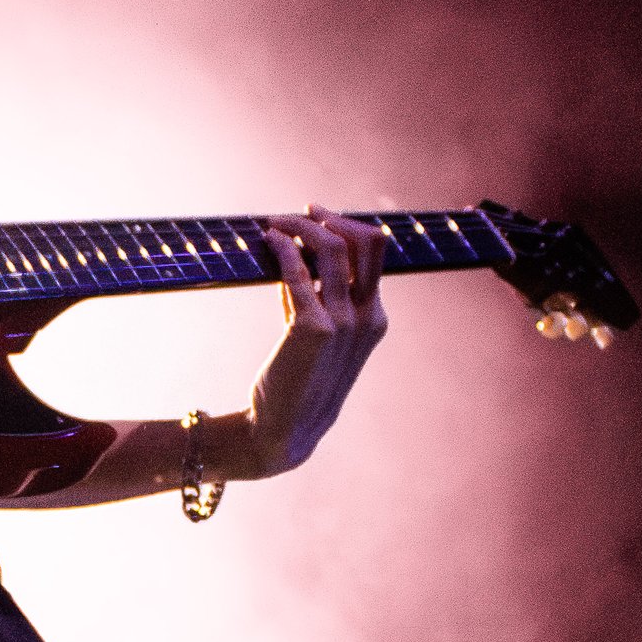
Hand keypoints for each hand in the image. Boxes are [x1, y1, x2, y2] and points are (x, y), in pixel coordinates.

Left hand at [237, 204, 389, 474]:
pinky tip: (267, 243)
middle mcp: (365, 316)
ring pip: (331, 249)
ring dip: (299, 227)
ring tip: (273, 225)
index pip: (375, 252)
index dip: (345, 226)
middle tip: (299, 214)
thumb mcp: (315, 332)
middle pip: (365, 241)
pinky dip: (282, 249)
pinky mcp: (312, 329)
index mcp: (374, 317)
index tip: (315, 216)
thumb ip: (311, 295)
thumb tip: (292, 253)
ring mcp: (343, 322)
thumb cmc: (298, 378)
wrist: (285, 427)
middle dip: (330, 219)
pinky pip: (297, 273)